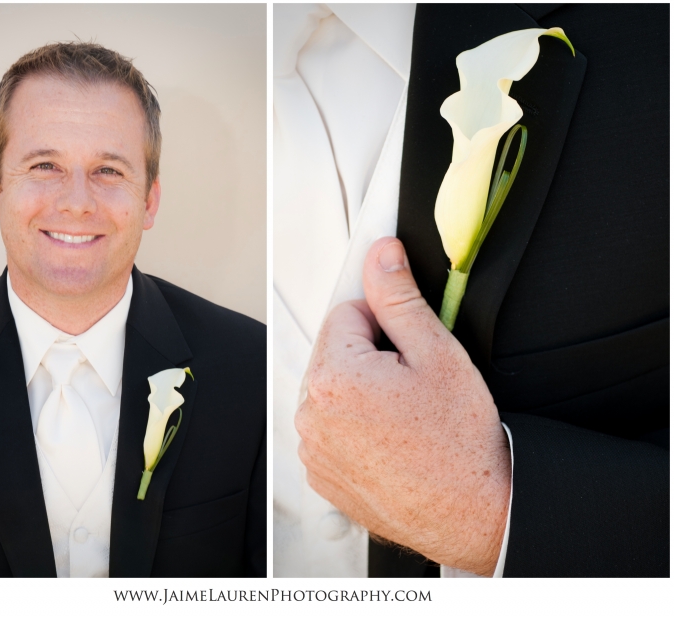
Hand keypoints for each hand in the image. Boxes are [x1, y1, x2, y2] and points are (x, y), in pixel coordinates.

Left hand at [295, 237, 510, 575]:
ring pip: (333, 389)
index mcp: (334, 376)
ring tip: (405, 417)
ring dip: (361, 391)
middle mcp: (311, 413)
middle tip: (412, 384)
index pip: (346, 313)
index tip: (407, 347)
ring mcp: (313, 447)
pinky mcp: (321, 472)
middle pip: (336, 351)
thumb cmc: (460, 442)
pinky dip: (353, 426)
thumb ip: (399, 297)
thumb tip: (381, 255)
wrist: (471, 513)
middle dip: (370, 356)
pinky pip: (330, 427)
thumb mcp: (436, 354)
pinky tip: (391, 439)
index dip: (384, 323)